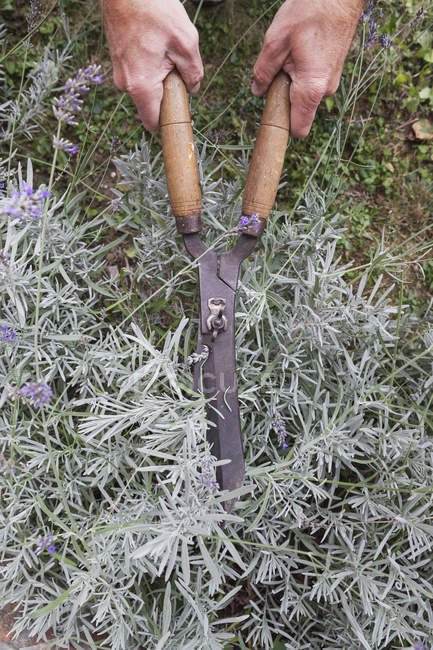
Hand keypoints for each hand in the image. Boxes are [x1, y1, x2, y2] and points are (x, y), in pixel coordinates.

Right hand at [99, 0, 203, 130]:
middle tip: (173, 63)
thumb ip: (194, 72)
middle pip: (152, 103)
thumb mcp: (186, 42)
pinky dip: (150, 63)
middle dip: (167, 90)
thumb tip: (193, 87)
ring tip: (162, 46)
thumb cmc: (153, 10)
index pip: (152, 123)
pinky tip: (153, 41)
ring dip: (159, 73)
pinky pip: (139, 72)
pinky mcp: (119, 60)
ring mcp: (119, 72)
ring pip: (146, 85)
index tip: (179, 107)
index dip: (168, 120)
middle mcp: (126, 84)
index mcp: (141, 86)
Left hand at [252, 0, 362, 136]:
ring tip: (293, 52)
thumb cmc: (310, 11)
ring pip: (304, 95)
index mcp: (311, 88)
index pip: (298, 129)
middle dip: (283, 97)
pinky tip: (302, 49)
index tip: (271, 113)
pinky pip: (311, 83)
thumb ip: (264, 71)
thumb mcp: (276, 41)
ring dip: (292, 81)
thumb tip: (257, 91)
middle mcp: (325, 90)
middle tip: (280, 67)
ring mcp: (331, 81)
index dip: (282, 127)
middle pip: (298, 111)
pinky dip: (302, 73)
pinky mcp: (332, 72)